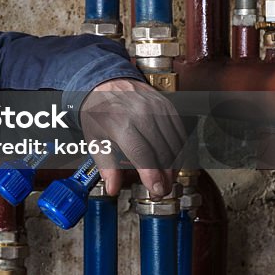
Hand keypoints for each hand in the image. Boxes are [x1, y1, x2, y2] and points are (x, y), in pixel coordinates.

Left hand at [79, 78, 185, 197]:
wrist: (106, 84)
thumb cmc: (99, 112)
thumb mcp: (94, 139)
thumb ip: (105, 165)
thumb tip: (112, 188)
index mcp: (119, 123)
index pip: (142, 154)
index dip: (152, 175)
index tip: (157, 190)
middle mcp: (141, 113)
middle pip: (162, 152)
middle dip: (165, 176)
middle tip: (161, 190)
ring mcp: (156, 108)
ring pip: (175, 144)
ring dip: (174, 166)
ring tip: (167, 178)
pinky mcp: (167, 105)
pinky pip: (180, 132)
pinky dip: (180, 150)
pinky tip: (173, 161)